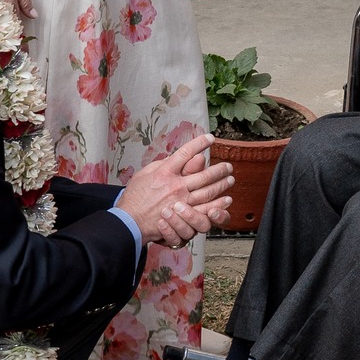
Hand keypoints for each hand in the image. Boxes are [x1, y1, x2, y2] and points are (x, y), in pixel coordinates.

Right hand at [116, 134, 233, 245]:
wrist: (129, 221)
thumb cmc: (134, 197)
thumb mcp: (143, 174)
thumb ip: (160, 164)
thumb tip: (174, 157)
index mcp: (165, 172)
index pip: (186, 153)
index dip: (200, 143)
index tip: (210, 138)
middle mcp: (175, 185)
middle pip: (203, 174)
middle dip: (219, 169)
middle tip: (228, 166)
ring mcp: (180, 201)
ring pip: (207, 191)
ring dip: (221, 184)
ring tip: (230, 179)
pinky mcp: (182, 216)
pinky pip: (204, 209)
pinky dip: (217, 204)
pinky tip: (226, 200)